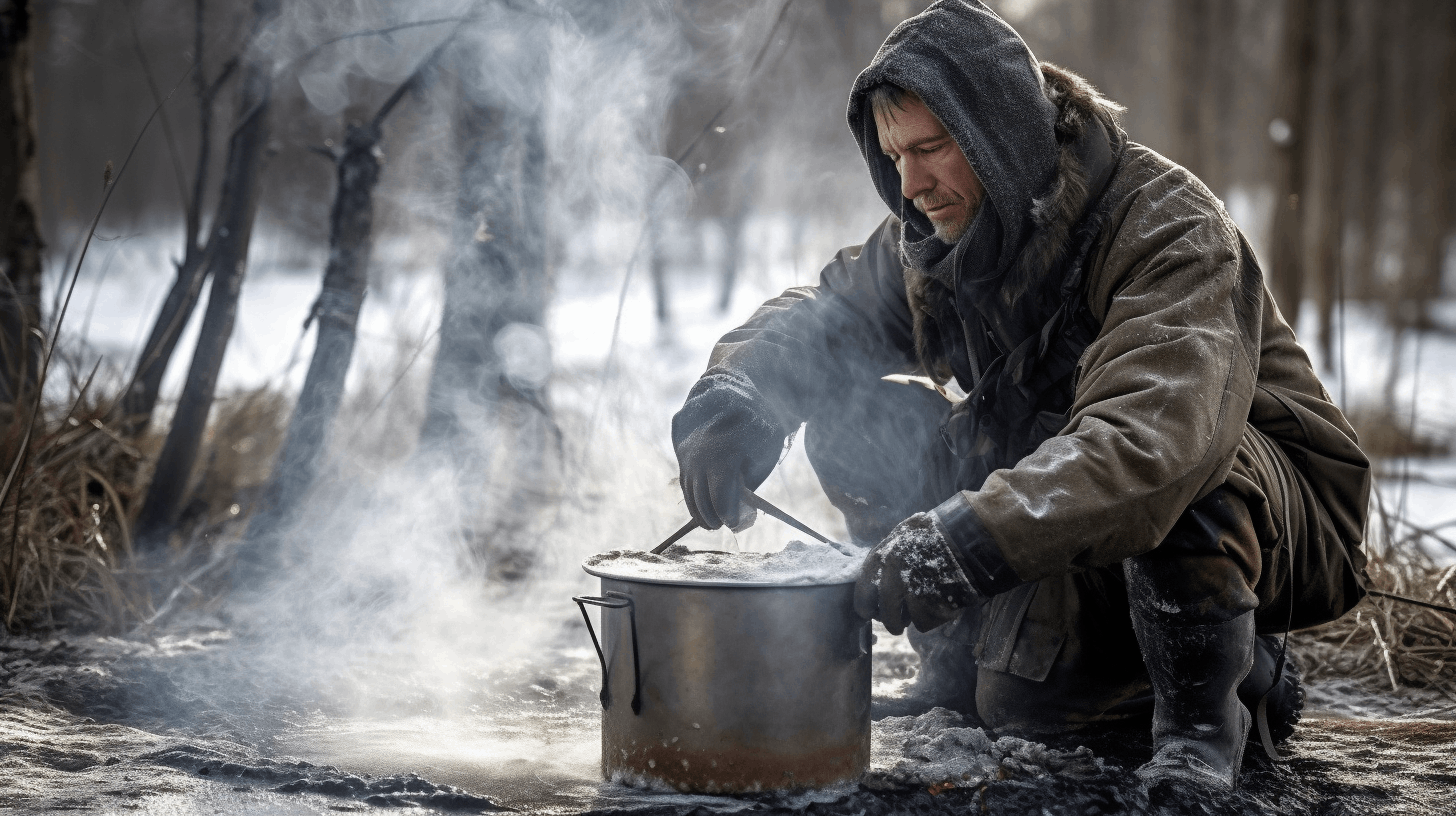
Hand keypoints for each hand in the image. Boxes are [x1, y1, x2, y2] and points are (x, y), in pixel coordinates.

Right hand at [671, 381, 785, 530]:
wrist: (730, 394)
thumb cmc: (756, 426)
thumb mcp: (762, 452)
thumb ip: (748, 481)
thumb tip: (738, 508)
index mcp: (725, 452)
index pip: (721, 496)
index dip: (728, 514)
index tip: (736, 522)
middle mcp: (701, 455)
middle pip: (703, 499)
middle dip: (715, 517)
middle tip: (727, 524)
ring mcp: (689, 455)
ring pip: (691, 493)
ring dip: (702, 512)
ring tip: (714, 522)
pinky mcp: (683, 455)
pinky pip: (686, 484)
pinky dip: (694, 499)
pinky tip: (703, 509)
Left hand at [854, 512, 978, 634]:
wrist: (968, 538)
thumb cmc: (934, 537)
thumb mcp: (902, 538)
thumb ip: (885, 561)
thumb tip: (872, 587)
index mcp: (881, 558)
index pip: (862, 593)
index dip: (867, 606)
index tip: (872, 612)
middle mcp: (892, 575)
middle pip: (882, 614)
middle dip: (889, 621)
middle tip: (896, 624)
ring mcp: (911, 592)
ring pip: (900, 622)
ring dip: (911, 619)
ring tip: (925, 605)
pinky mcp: (931, 606)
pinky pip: (922, 624)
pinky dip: (931, 618)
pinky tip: (940, 603)